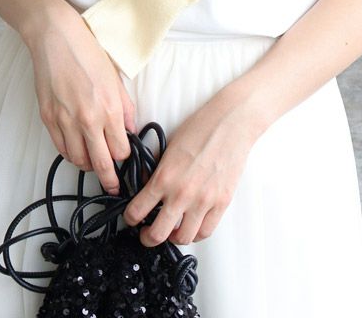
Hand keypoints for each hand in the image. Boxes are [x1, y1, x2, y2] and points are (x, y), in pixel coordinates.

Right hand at [22, 0, 136, 195]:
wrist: (56, 38)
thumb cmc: (89, 53)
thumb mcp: (116, 79)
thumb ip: (125, 108)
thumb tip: (129, 130)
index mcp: (109, 109)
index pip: (121, 150)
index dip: (125, 159)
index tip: (127, 162)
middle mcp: (88, 120)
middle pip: (101, 164)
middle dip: (109, 180)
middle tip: (114, 187)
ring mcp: (65, 121)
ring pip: (78, 160)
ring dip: (88, 165)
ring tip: (94, 163)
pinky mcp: (48, 119)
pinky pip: (60, 148)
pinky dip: (70, 153)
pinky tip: (77, 150)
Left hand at [122, 88, 257, 246]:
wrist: (231, 123)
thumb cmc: (202, 128)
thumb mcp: (169, 146)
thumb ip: (157, 170)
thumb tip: (148, 187)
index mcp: (164, 177)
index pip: (137, 211)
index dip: (130, 218)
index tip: (132, 218)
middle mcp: (182, 193)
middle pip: (157, 234)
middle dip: (147, 237)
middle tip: (147, 233)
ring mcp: (203, 201)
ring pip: (183, 238)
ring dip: (173, 237)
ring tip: (171, 230)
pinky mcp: (221, 203)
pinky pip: (206, 231)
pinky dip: (196, 233)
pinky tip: (192, 226)